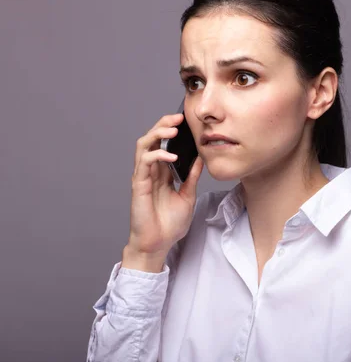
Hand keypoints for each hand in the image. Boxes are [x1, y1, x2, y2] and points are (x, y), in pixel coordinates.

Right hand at [125, 113, 203, 269]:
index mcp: (162, 172)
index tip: (186, 121)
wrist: (159, 244)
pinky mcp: (138, 184)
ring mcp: (143, 176)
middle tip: (178, 117)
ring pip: (144, 145)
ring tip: (173, 129)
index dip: (172, 130)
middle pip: (151, 139)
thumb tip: (201, 159)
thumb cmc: (169, 223)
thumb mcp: (188, 195)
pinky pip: (145, 163)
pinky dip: (158, 155)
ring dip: (157, 133)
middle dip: (163, 125)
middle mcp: (151, 171)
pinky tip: (172, 157)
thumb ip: (192, 176)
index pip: (164, 144)